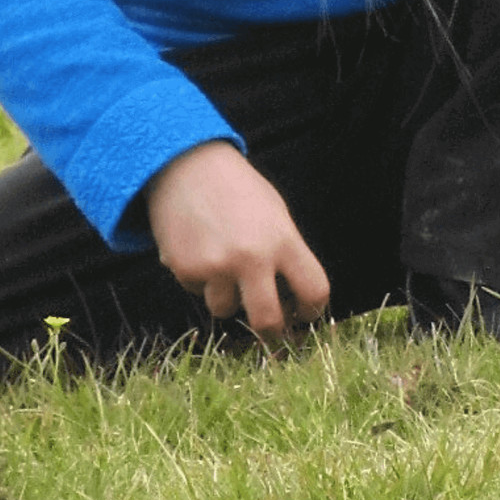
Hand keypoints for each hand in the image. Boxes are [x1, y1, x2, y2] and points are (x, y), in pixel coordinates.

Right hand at [146, 141, 329, 339]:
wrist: (188, 165)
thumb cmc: (238, 189)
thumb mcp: (275, 214)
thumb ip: (285, 253)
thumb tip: (292, 298)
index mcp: (283, 240)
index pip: (314, 290)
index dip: (314, 310)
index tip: (307, 315)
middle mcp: (252, 257)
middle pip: (268, 320)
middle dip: (272, 333)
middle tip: (272, 333)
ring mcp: (216, 266)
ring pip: (225, 308)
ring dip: (226, 295)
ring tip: (222, 262)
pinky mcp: (185, 269)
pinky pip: (197, 290)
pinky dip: (199, 278)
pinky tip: (199, 247)